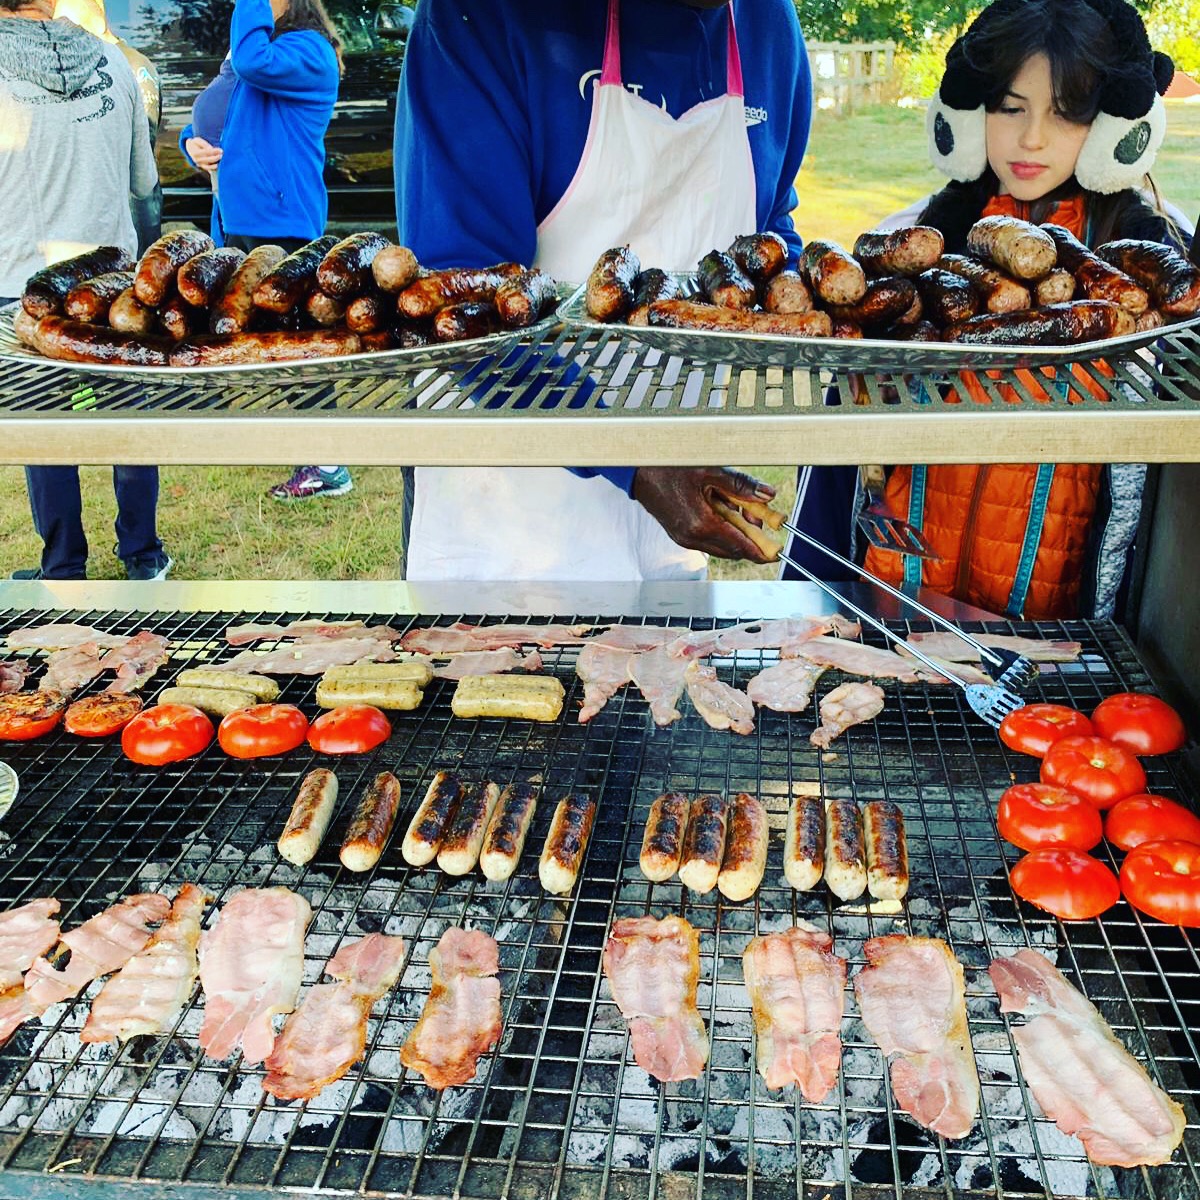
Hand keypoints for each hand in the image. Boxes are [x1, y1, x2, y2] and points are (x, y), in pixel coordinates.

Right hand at [185, 136, 222, 172]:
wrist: (191, 149)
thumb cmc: (196, 144)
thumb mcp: (198, 140)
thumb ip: (204, 144)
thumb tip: (211, 149)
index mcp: (195, 153)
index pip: (206, 152)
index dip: (214, 151)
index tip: (221, 150)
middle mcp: (197, 160)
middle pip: (208, 160)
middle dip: (216, 158)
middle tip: (222, 155)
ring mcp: (200, 165)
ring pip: (209, 167)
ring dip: (216, 165)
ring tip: (221, 161)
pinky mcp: (204, 168)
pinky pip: (210, 170)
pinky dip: (215, 169)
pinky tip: (220, 167)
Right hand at [632, 467, 777, 562]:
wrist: (639, 471)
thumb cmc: (669, 468)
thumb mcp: (710, 471)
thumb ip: (741, 485)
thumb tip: (767, 495)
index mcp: (701, 524)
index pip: (740, 546)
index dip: (761, 550)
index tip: (775, 552)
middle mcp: (692, 537)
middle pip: (733, 550)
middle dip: (750, 538)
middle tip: (762, 519)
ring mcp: (684, 539)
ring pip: (721, 546)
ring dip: (735, 533)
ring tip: (739, 508)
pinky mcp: (680, 536)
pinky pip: (708, 540)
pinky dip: (721, 530)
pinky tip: (721, 509)